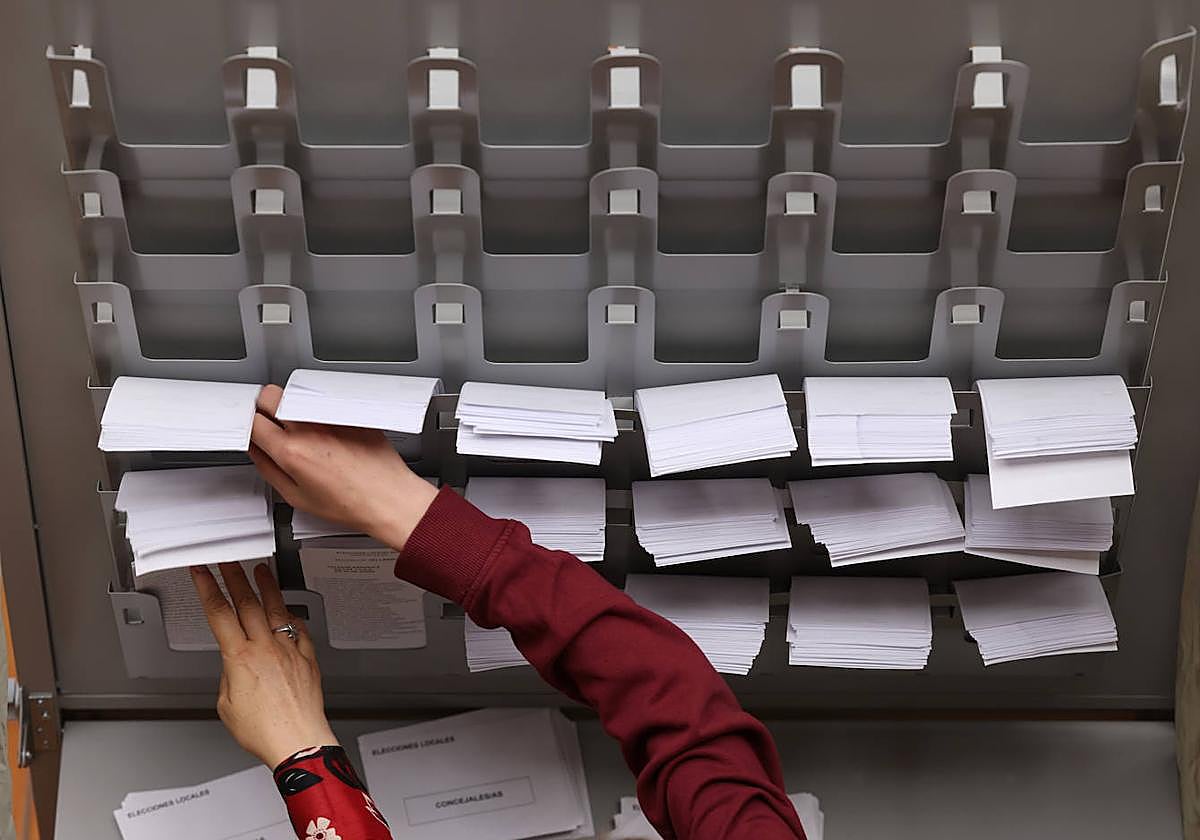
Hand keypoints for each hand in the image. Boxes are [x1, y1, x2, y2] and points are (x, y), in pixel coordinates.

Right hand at [192, 562, 337, 767]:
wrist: (298, 741)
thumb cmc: (263, 730)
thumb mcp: (227, 705)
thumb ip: (230, 676)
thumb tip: (236, 663)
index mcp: (240, 659)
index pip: (219, 613)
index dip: (208, 588)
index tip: (202, 572)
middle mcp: (266, 648)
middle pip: (247, 602)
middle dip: (234, 576)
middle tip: (228, 561)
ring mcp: (289, 650)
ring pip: (276, 609)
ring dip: (266, 586)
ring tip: (261, 570)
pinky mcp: (308, 658)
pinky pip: (299, 629)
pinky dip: (292, 616)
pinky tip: (289, 610)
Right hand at [248, 384, 437, 551]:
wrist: (390, 497)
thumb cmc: (352, 502)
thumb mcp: (297, 497)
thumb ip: (268, 469)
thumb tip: (255, 451)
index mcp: (292, 451)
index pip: (252, 420)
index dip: (247, 423)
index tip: (251, 428)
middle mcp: (310, 427)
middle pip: (270, 395)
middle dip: (264, 406)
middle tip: (270, 422)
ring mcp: (331, 416)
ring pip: (296, 394)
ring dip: (290, 405)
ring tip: (299, 427)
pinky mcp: (348, 412)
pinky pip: (322, 400)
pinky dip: (316, 409)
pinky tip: (325, 428)